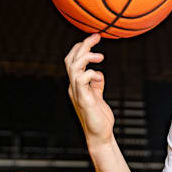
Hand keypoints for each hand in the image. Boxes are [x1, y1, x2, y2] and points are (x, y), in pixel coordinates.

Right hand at [64, 33, 114, 147]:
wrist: (100, 135)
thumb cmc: (98, 117)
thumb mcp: (97, 96)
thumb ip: (96, 84)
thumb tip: (98, 73)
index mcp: (76, 85)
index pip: (72, 60)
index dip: (81, 47)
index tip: (94, 37)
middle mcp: (74, 87)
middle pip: (71, 60)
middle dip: (83, 45)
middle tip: (97, 36)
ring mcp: (77, 94)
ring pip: (73, 68)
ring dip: (86, 58)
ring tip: (101, 56)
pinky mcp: (84, 101)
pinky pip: (82, 81)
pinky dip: (91, 74)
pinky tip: (100, 76)